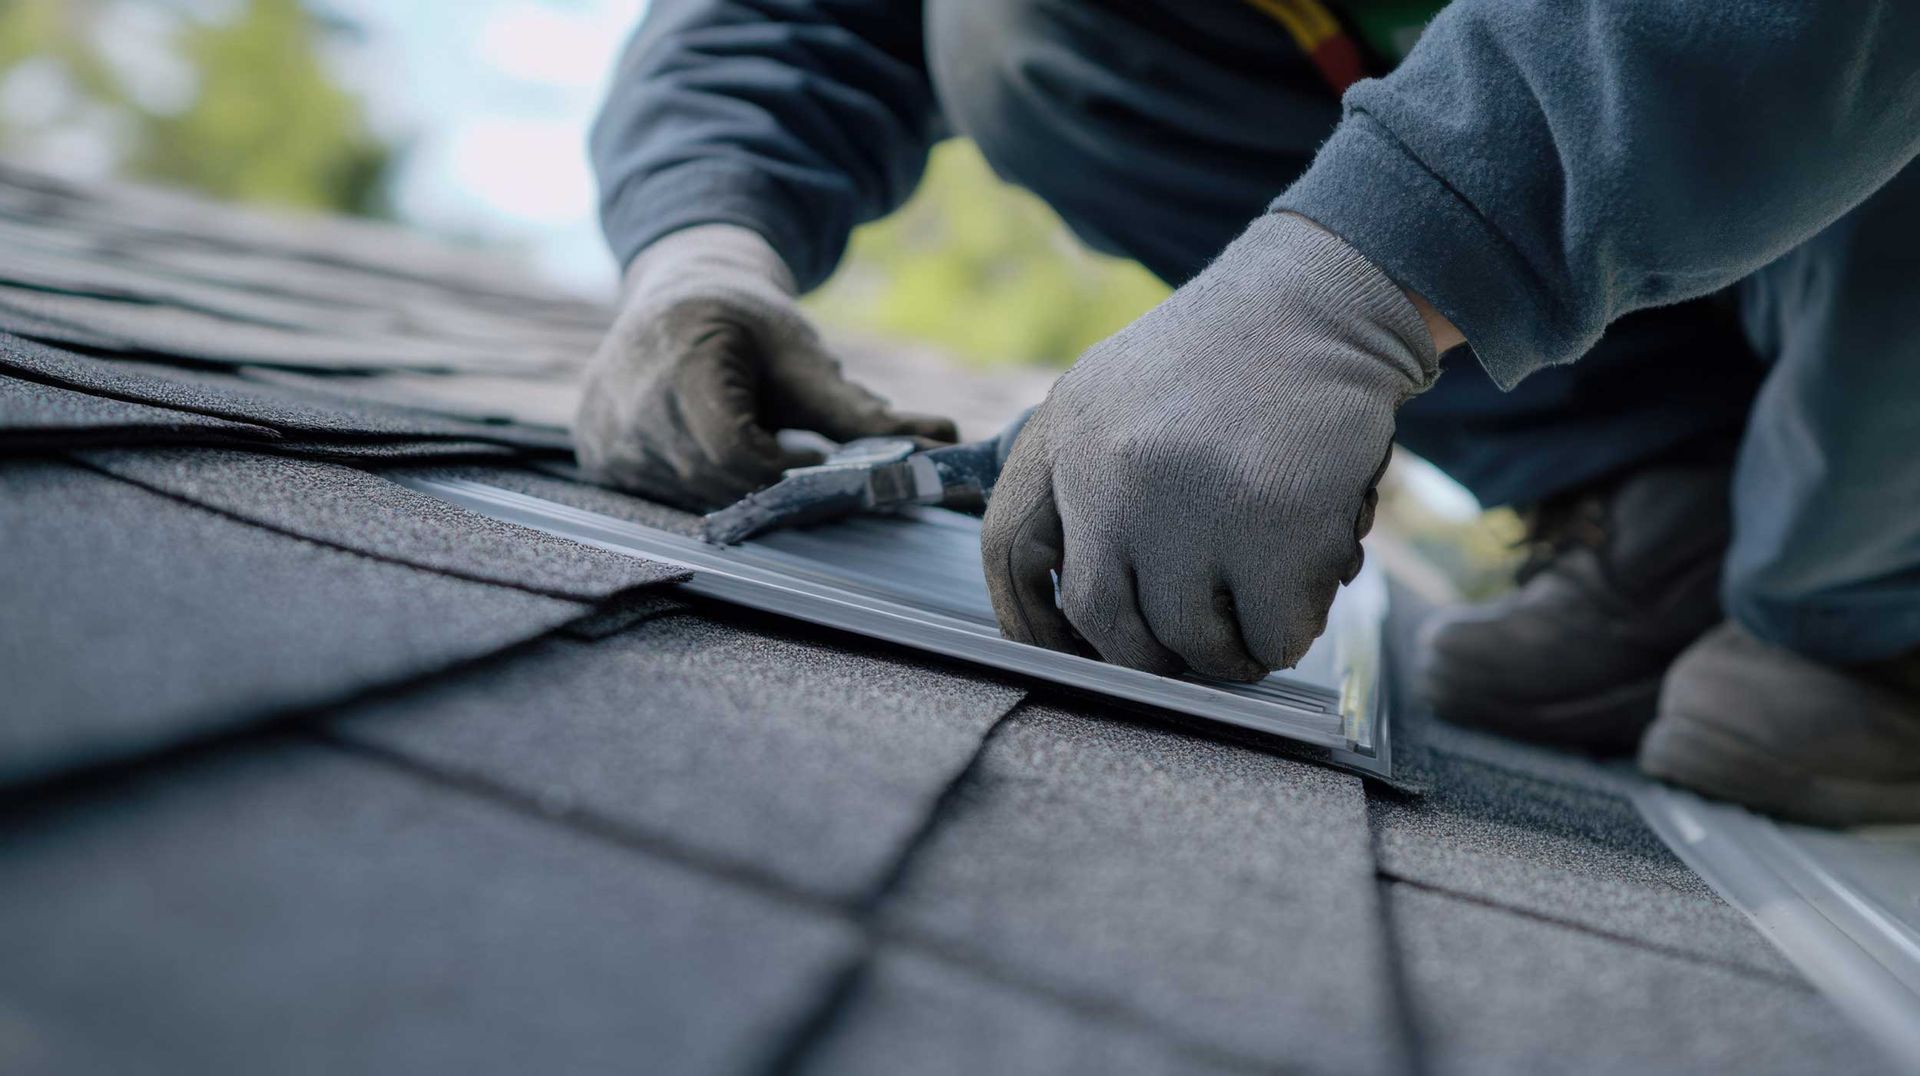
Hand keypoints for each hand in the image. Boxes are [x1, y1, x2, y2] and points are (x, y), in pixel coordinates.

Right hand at [575, 224, 956, 509]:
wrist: (675, 292)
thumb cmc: (746, 319)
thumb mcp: (801, 356)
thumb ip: (858, 411)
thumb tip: (944, 439)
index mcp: (678, 364)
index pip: (734, 450)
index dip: (780, 467)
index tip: (808, 455)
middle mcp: (628, 406)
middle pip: (716, 480)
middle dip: (767, 479)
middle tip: (795, 452)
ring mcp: (606, 436)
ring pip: (691, 494)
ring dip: (738, 482)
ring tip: (759, 439)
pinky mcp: (599, 454)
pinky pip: (663, 491)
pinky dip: (703, 479)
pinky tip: (721, 443)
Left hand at [980, 213, 1438, 679]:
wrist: (1323, 302)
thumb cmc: (1223, 361)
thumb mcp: (1111, 394)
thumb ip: (1078, 482)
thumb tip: (1071, 612)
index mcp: (1064, 434)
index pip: (1009, 552)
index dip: (1033, 620)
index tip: (1072, 654)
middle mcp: (1111, 471)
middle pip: (1100, 619)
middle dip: (1147, 657)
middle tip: (1189, 654)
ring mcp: (1192, 502)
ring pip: (1190, 641)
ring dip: (1228, 653)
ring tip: (1253, 622)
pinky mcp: (1276, 526)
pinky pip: (1272, 634)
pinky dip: (1289, 633)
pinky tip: (1304, 587)